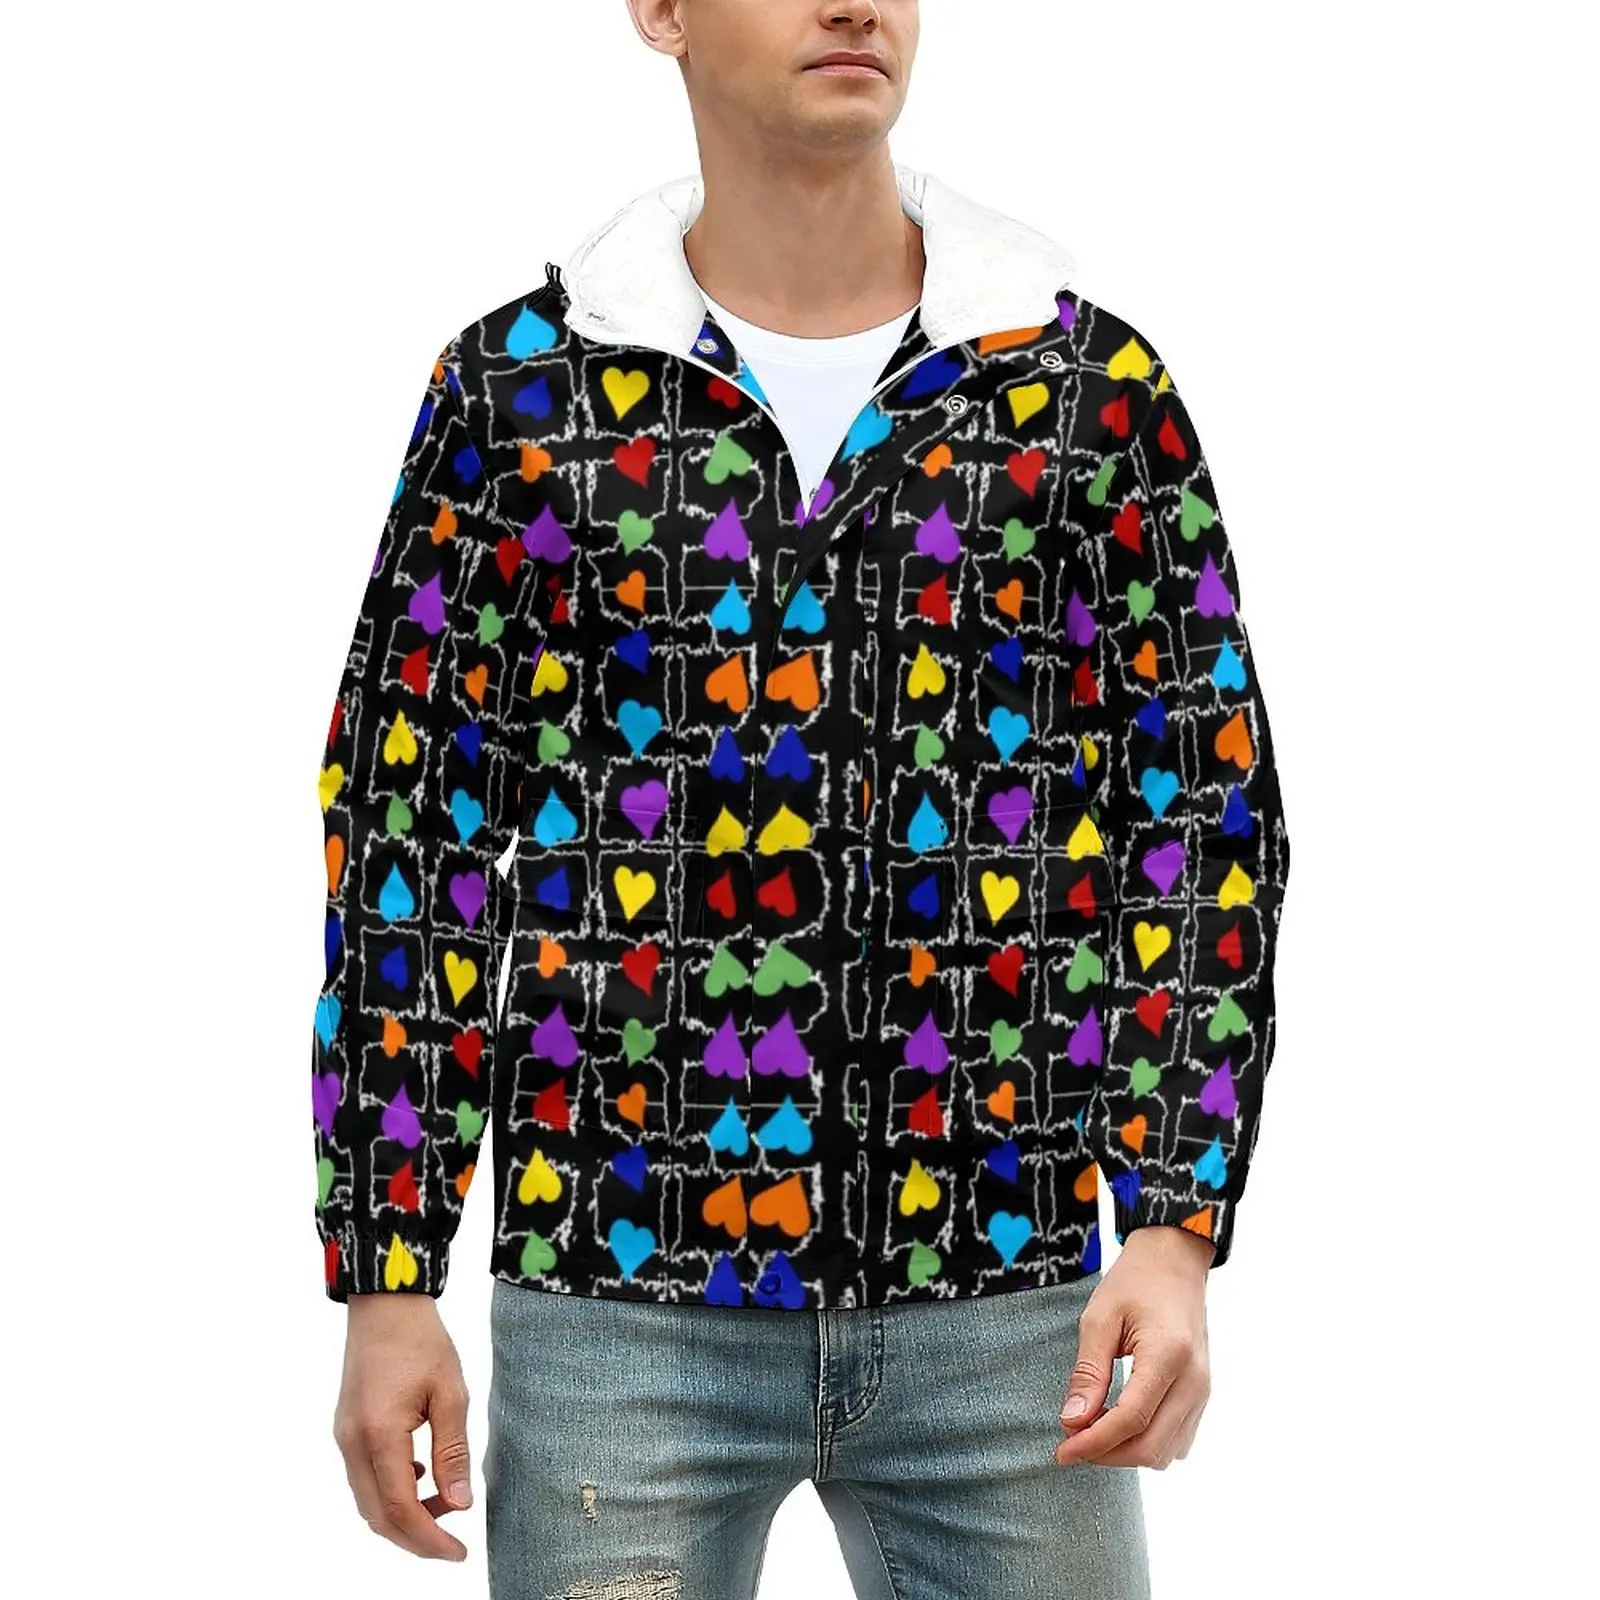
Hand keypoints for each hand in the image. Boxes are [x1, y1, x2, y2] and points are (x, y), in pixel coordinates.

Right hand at [332, 1294, 474, 1560]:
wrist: (384, 1304)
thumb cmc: (421, 1340)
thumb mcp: (450, 1393)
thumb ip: (453, 1452)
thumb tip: (459, 1503)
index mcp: (379, 1435)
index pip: (400, 1508)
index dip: (429, 1539)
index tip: (458, 1553)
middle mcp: (352, 1443)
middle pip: (378, 1515)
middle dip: (415, 1537)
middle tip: (453, 1543)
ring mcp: (344, 1436)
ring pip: (368, 1500)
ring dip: (403, 1513)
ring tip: (445, 1503)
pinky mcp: (347, 1429)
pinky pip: (364, 1477)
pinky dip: (391, 1490)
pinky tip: (422, 1474)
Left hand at [1055, 1225, 1213, 1469]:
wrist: (1174, 1262)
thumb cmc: (1135, 1282)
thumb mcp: (1100, 1318)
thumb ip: (1088, 1372)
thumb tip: (1073, 1421)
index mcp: (1168, 1355)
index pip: (1131, 1419)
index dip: (1094, 1442)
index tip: (1062, 1451)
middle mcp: (1194, 1380)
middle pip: (1150, 1447)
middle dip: (1107, 1454)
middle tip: (1071, 1440)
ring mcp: (1203, 1390)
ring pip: (1166, 1451)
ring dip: (1126, 1451)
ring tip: (1092, 1426)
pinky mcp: (1201, 1395)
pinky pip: (1177, 1439)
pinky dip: (1145, 1442)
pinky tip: (1117, 1421)